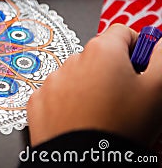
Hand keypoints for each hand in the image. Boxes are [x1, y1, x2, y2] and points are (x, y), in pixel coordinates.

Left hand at [27, 24, 161, 146]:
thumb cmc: (120, 129)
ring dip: (89, 86)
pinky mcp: (38, 101)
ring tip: (101, 113)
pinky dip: (67, 102)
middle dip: (112, 71)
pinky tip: (80, 119)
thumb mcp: (157, 90)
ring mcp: (52, 81)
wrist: (84, 163)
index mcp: (102, 51)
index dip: (137, 48)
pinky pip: (56, 94)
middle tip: (124, 98)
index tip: (142, 66)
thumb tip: (160, 44)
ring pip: (77, 76)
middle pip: (98, 56)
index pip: (123, 33)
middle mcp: (72, 61)